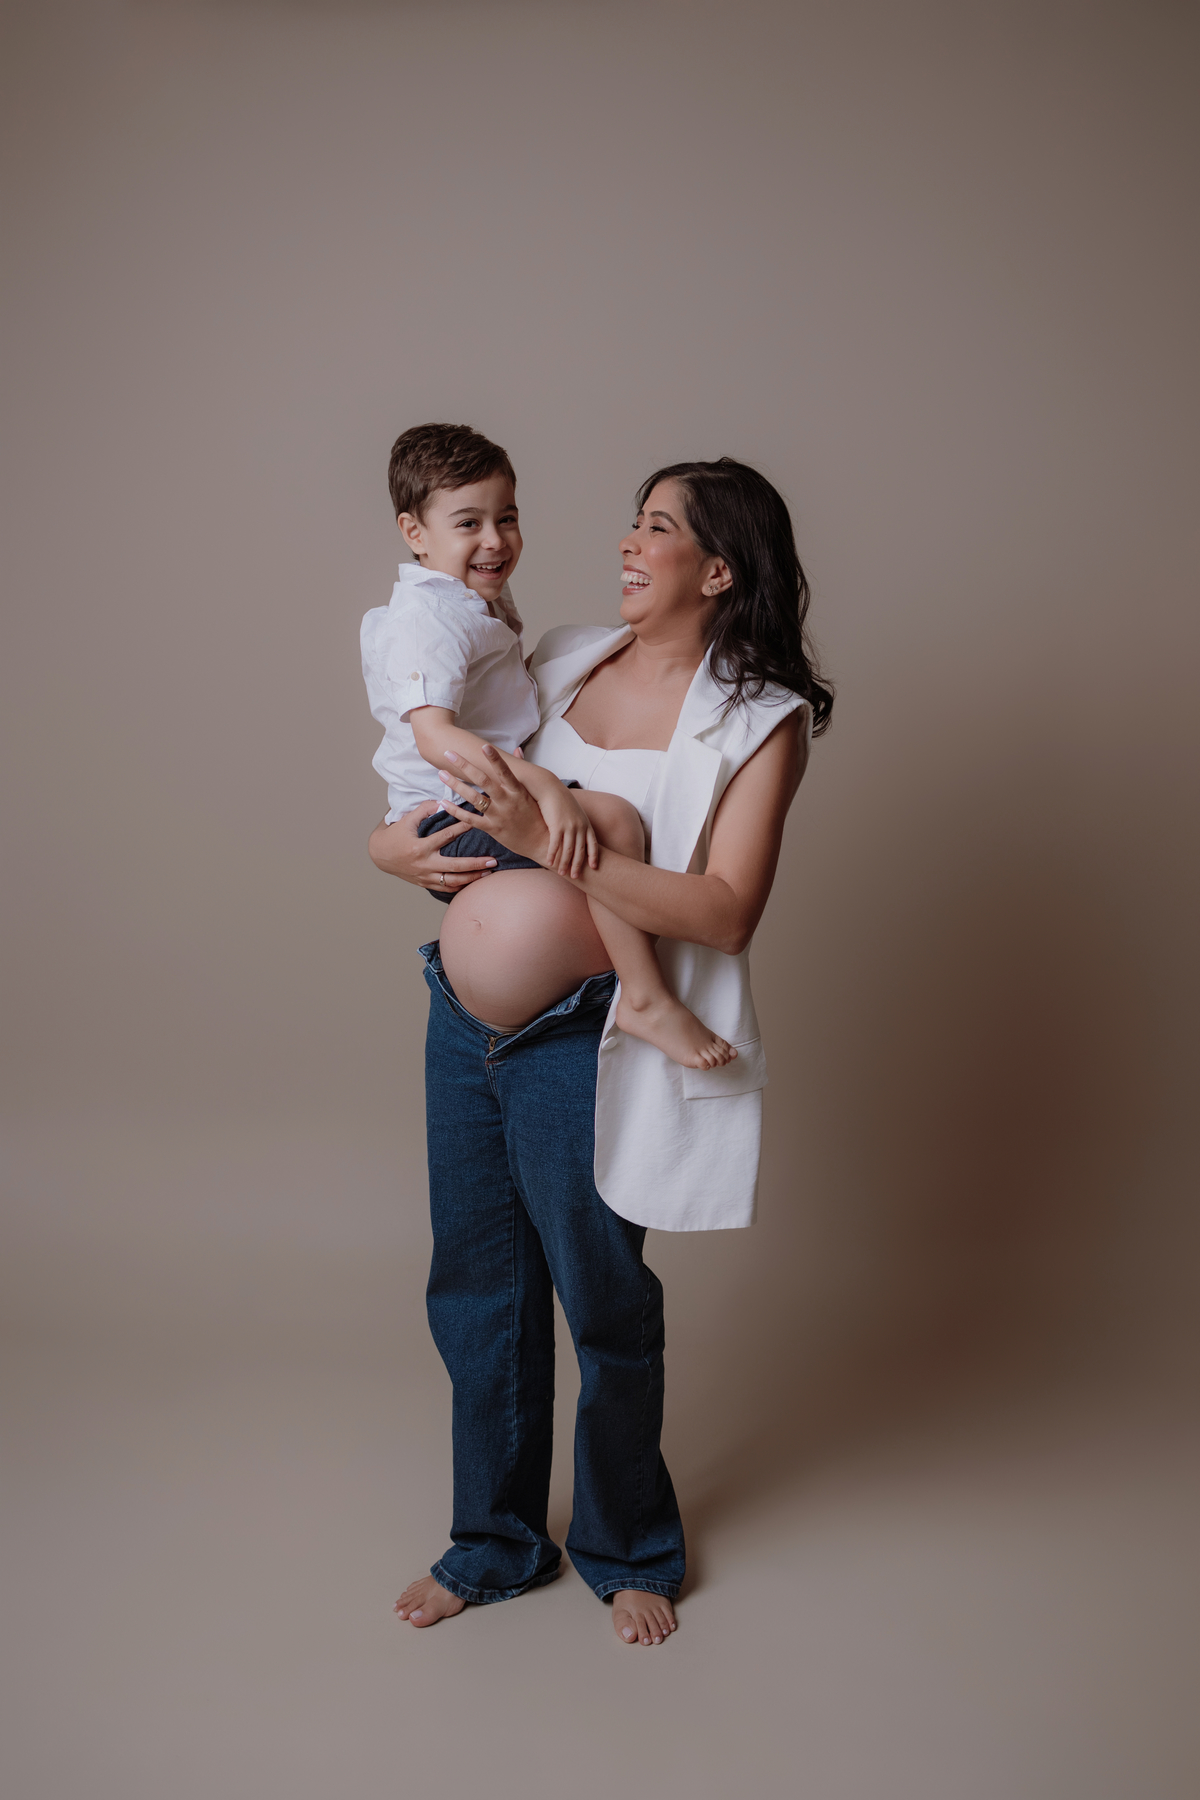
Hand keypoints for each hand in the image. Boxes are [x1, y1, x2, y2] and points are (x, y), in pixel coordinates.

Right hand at [367, 800, 497, 893]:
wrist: (379, 855)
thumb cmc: (393, 835)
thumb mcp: (405, 819)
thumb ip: (424, 810)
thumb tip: (443, 802)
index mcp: (419, 848)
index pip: (446, 836)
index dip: (463, 827)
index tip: (478, 821)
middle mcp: (424, 865)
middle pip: (455, 866)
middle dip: (475, 864)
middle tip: (493, 860)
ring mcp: (425, 876)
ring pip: (453, 881)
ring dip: (472, 878)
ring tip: (488, 873)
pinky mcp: (425, 883)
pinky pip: (446, 888)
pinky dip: (460, 886)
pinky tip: (473, 883)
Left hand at [437, 746, 557, 869]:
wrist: (541, 843)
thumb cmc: (537, 815)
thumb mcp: (531, 792)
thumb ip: (521, 770)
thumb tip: (517, 750)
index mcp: (518, 791)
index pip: (505, 771)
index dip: (495, 759)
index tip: (484, 746)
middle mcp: (507, 801)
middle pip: (483, 780)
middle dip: (464, 766)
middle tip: (449, 753)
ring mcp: (499, 815)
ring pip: (473, 798)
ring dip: (455, 785)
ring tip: (441, 774)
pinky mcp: (492, 829)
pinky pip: (470, 819)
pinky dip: (455, 811)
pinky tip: (443, 803)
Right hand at [537, 784, 598, 878]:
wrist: (550, 788)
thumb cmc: (561, 800)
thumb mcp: (574, 812)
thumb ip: (578, 823)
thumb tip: (578, 834)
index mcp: (585, 824)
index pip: (593, 844)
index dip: (594, 856)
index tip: (594, 867)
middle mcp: (579, 827)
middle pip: (580, 851)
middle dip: (578, 865)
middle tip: (576, 877)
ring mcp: (568, 827)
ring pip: (568, 851)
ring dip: (565, 864)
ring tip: (562, 874)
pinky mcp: (556, 826)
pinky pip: (555, 845)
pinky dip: (552, 855)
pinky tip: (549, 863)